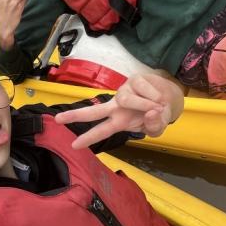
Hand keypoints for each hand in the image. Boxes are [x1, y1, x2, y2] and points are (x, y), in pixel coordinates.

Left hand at [55, 73, 183, 149]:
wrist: (169, 97)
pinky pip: (144, 90)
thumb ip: (154, 126)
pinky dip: (155, 96)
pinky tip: (159, 98)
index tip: (74, 146)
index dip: (89, 138)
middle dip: (76, 115)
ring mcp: (124, 91)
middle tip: (57, 120)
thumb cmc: (156, 115)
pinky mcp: (135, 79)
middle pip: (94, 111)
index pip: (101, 130)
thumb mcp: (157, 128)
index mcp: (118, 120)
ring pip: (126, 100)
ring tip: (158, 108)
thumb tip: (152, 112)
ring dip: (144, 105)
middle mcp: (116, 105)